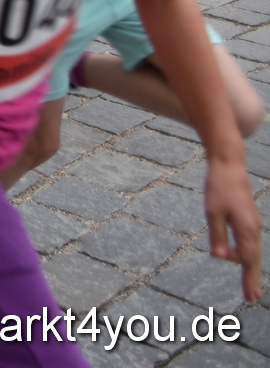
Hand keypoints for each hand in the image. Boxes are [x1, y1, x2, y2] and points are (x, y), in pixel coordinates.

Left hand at [203, 160, 262, 300]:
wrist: (229, 167)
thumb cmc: (219, 188)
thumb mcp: (212, 211)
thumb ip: (217, 234)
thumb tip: (218, 256)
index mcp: (247, 229)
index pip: (246, 258)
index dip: (243, 272)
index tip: (230, 272)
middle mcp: (254, 229)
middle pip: (254, 259)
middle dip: (252, 279)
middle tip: (252, 298)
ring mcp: (253, 225)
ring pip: (254, 252)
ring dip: (251, 270)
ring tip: (251, 288)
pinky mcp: (249, 221)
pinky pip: (252, 245)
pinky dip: (249, 257)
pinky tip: (245, 262)